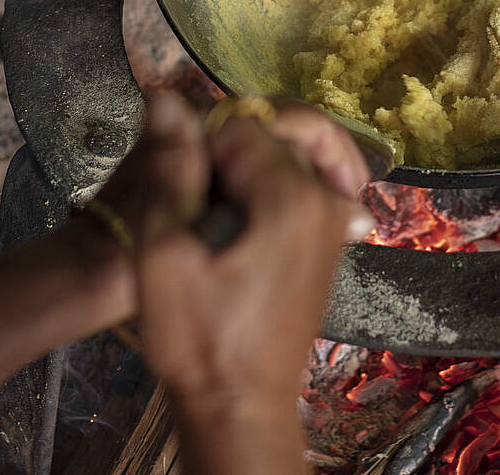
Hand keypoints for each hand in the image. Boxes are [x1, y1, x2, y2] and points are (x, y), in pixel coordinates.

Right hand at [128, 95, 371, 426]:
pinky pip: (313, 175)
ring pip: (299, 146)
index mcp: (289, 197)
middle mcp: (326, 199)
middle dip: (231, 143)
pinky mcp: (333, 235)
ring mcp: (336, 218)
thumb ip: (170, 170)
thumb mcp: (163, 254)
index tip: (176, 181)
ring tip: (217, 192)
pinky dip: (279, 174)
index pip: (239, 122)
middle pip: (277, 129)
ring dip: (256, 154)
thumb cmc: (196, 338)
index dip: (197, 141)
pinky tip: (246, 203)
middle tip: (195, 186)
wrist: (241, 403)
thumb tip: (166, 96)